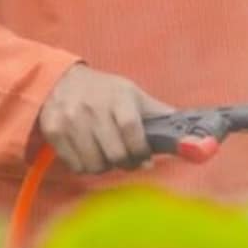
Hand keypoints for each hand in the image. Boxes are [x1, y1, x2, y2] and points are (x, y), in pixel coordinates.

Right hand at [34, 64, 175, 174]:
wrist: (60, 80)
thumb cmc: (105, 91)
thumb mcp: (132, 94)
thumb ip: (159, 115)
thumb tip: (194, 136)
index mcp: (118, 96)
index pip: (131, 128)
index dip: (140, 150)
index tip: (145, 160)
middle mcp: (92, 107)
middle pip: (114, 152)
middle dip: (125, 163)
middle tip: (128, 161)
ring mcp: (70, 120)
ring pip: (94, 164)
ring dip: (104, 167)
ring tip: (107, 156)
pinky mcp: (53, 131)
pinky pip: (74, 165)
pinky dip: (85, 166)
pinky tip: (88, 153)